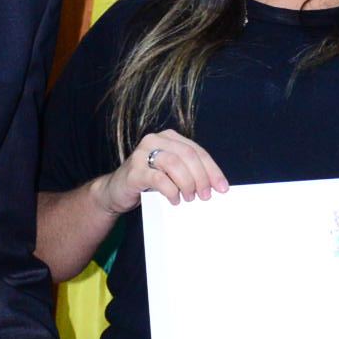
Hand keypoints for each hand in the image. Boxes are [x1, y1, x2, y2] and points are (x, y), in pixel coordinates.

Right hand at [98, 131, 226, 214]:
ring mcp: (142, 153)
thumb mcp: (172, 173)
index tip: (222, 188)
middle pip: (187, 155)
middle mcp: (155, 140)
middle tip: (205, 196)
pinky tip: (175, 200)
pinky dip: (171, 191)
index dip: (212, 170)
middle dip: (201, 177)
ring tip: (189, 198)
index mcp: (169, 138)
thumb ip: (189, 172)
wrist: (117, 191)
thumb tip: (214, 187)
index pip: (197, 151)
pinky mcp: (133, 170)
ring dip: (187, 183)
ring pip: (174, 163)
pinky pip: (158, 178)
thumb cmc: (149, 182)